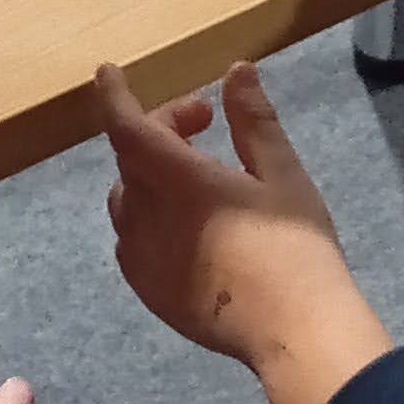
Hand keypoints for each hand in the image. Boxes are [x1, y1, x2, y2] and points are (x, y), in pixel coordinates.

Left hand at [97, 61, 390, 403]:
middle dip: (161, 129)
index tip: (109, 72)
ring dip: (149, 173)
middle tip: (207, 122)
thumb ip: (253, 121)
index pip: (128, 126)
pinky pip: (130, 239)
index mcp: (177, 180)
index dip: (114, 96)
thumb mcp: (282, 174)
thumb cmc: (295, 247)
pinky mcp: (148, 291)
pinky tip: (185, 223)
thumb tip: (236, 73)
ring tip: (196, 174)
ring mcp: (142, 258)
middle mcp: (146, 216)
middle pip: (132, 157)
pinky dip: (147, 215)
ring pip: (127, 199)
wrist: (292, 331)